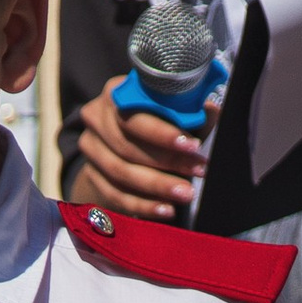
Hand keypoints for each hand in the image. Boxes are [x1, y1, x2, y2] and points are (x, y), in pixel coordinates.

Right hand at [70, 79, 208, 223]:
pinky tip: (165, 210)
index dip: (163, 132)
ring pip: (121, 171)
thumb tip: (212, 108)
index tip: (194, 145)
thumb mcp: (175, 115)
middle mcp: (96, 117)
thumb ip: (191, 113)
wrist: (128, 149)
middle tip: (198, 171)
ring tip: (186, 193)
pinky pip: (115, 195)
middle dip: (167, 161)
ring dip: (158, 186)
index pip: (135, 112)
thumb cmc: (159, 125)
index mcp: (116, 93)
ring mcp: (90, 147)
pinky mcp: (90, 175)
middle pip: (126, 144)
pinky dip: (143, 205)